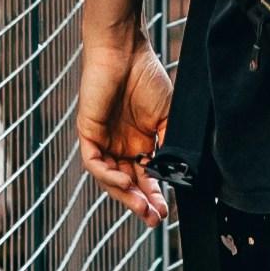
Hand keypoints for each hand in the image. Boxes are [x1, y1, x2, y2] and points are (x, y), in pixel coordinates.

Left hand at [75, 20, 173, 219]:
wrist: (126, 52)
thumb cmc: (147, 77)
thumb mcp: (167, 117)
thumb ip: (171, 144)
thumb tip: (181, 174)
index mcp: (139, 143)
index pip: (145, 178)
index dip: (155, 196)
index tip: (165, 213)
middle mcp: (120, 146)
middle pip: (128, 184)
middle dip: (141, 203)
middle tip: (155, 218)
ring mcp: (103, 141)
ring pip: (110, 179)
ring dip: (125, 195)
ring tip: (142, 206)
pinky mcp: (88, 133)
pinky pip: (94, 163)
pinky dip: (108, 175)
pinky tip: (125, 181)